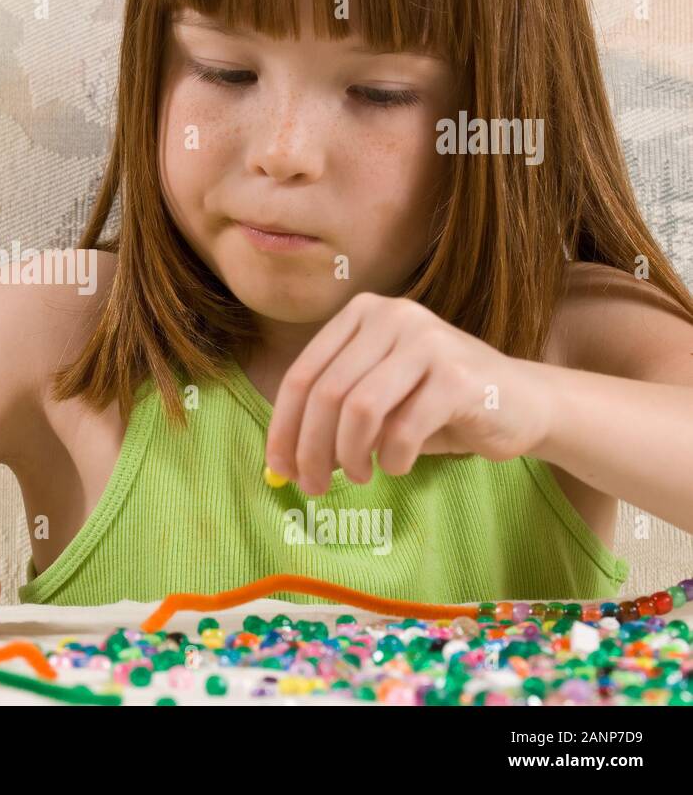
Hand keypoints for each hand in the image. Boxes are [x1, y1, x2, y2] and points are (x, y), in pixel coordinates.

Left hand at [263, 292, 552, 494]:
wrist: (524, 402)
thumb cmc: (437, 404)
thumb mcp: (377, 400)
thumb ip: (333, 416)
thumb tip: (283, 459)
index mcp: (362, 314)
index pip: (301, 375)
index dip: (283, 427)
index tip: (278, 468)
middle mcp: (392, 317)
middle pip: (326, 393)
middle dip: (310, 449)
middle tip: (311, 486)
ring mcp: (427, 341)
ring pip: (359, 409)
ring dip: (348, 455)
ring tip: (358, 476)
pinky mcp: (458, 376)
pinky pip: (403, 428)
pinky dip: (391, 458)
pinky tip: (397, 465)